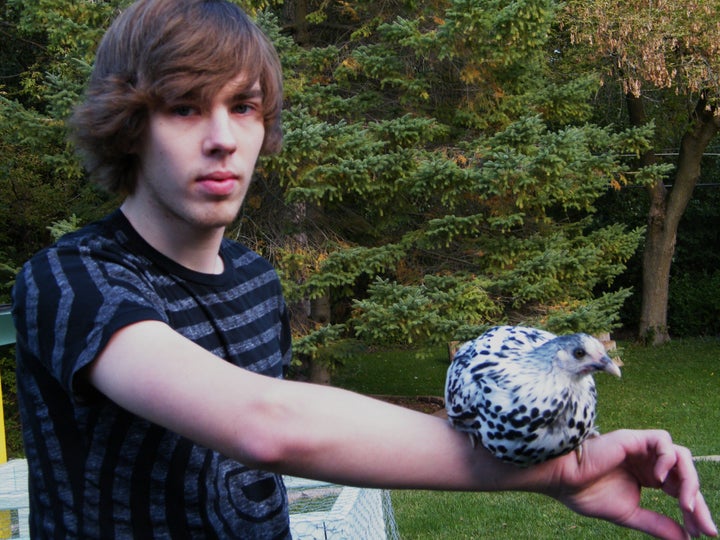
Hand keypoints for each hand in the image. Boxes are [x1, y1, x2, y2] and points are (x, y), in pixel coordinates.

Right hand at [547, 429, 716, 538]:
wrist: (562, 480)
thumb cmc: (586, 494)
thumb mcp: (630, 514)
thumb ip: (657, 524)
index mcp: (648, 477)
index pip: (681, 490)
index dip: (696, 511)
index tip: (703, 533)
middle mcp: (648, 462)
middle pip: (686, 475)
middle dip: (699, 501)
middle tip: (703, 526)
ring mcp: (641, 449)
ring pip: (681, 456)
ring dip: (690, 481)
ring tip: (686, 504)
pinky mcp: (633, 438)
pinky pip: (663, 441)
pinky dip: (669, 458)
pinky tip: (662, 480)